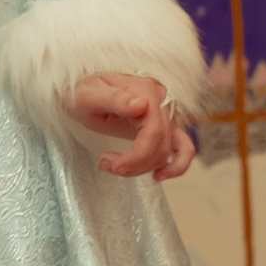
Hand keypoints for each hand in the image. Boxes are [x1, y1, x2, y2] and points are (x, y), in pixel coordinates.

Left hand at [70, 72, 194, 180]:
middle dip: (134, 164)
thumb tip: (142, 105)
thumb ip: (115, 99)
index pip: (154, 132)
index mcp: (145, 91)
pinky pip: (183, 147)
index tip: (111, 165)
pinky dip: (177, 165)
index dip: (136, 156)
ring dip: (145, 166)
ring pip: (170, 151)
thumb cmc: (82, 91)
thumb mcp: (90, 95)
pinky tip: (158, 175)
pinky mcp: (164, 126)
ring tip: (116, 166)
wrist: (82, 90)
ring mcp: (165, 113)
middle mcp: (161, 100)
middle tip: (106, 165)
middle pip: (161, 145)